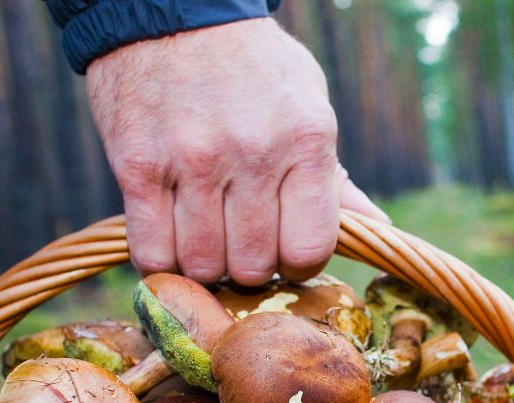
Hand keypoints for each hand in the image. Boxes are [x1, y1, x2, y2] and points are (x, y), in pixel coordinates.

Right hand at [87, 18, 386, 284]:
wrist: (173, 13)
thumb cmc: (252, 67)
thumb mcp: (309, 106)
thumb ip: (334, 177)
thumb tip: (375, 229)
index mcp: (306, 140)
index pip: (309, 249)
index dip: (297, 264)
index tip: (284, 251)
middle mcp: (253, 153)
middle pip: (253, 266)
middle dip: (249, 267)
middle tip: (240, 242)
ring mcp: (192, 161)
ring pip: (202, 265)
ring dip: (204, 264)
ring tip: (205, 237)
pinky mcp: (138, 166)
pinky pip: (151, 251)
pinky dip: (161, 259)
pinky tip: (171, 238)